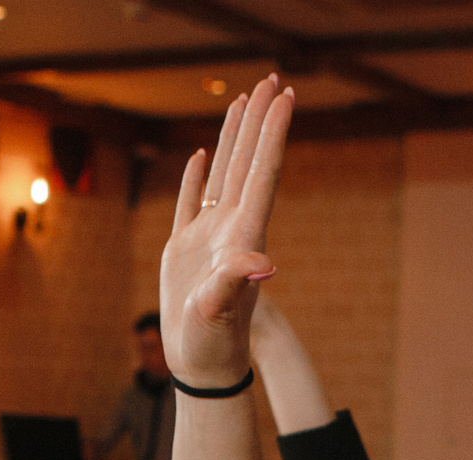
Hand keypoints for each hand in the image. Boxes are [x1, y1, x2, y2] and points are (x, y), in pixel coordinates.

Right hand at [157, 77, 296, 389]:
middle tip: (274, 78)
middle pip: (249, 162)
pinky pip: (192, 203)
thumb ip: (235, 281)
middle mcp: (233, 229)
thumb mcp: (221, 312)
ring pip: (224, 173)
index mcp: (244, 235)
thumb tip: (262, 261)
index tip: (287, 96)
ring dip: (235, 137)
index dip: (274, 133)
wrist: (203, 367)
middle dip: (261, 119)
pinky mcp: (186, 251)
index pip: (262, 173)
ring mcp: (210, 238)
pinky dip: (197, 177)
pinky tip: (201, 155)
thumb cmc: (214, 344)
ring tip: (244, 101)